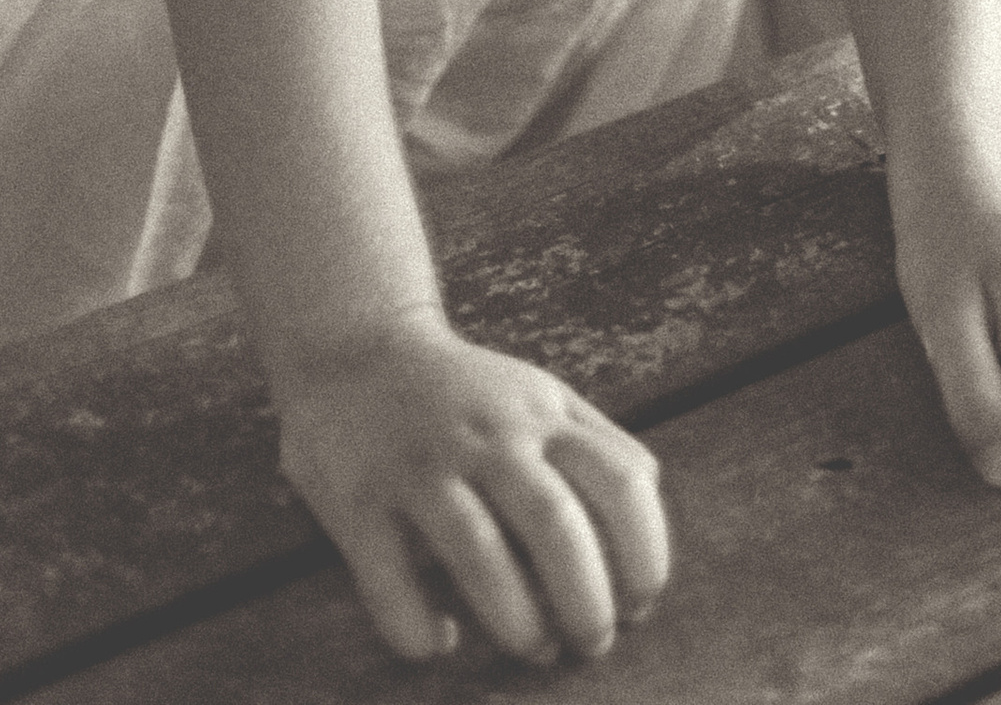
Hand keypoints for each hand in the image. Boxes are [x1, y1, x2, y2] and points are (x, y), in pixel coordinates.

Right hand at [274, 308, 670, 665]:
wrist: (351, 348)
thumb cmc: (461, 390)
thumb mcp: (536, 393)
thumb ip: (594, 434)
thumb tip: (648, 487)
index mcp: (540, 414)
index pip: (619, 478)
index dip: (645, 547)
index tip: (643, 600)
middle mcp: (487, 436)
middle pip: (554, 522)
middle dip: (585, 597)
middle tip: (595, 644)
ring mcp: (421, 467)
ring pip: (478, 551)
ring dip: (516, 618)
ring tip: (537, 651)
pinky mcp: (358, 501)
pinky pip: (390, 581)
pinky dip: (418, 626)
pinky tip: (440, 641)